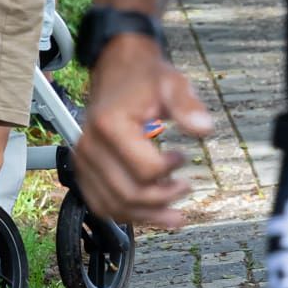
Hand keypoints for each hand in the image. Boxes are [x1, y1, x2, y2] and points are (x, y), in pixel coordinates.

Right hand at [74, 34, 214, 229]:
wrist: (118, 71)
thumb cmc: (145, 78)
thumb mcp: (172, 84)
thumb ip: (188, 106)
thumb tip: (204, 128)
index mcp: (110, 126)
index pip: (144, 171)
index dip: (170, 171)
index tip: (183, 158)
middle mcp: (90, 147)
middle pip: (128, 194)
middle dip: (163, 199)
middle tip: (186, 188)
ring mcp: (83, 161)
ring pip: (114, 207)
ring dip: (147, 216)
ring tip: (174, 214)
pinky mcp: (83, 170)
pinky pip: (102, 205)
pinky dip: (127, 215)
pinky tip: (151, 215)